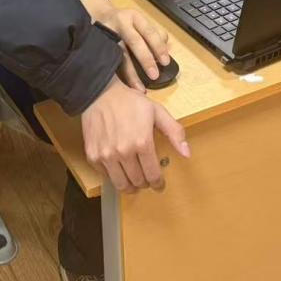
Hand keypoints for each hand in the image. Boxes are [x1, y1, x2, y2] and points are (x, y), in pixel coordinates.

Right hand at [81, 78, 190, 192]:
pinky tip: (119, 169)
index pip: (153, 175)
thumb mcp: (157, 112)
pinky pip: (106, 176)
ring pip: (121, 184)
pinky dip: (114, 177)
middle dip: (145, 183)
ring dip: (130, 186)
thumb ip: (174, 132)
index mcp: (142, 142)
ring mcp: (106, 155)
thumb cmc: (130, 102)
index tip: (159, 184)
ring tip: (134, 182)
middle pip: (138, 182)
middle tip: (146, 179)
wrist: (100, 94)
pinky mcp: (93, 156)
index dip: (158, 183)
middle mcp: (124, 152)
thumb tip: (187, 153)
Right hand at [95, 5, 170, 88]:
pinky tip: (123, 86)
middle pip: (134, 41)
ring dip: (130, 73)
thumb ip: (153, 34)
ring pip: (119, 54)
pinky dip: (117, 74)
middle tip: (154, 76)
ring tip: (138, 87)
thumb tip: (166, 50)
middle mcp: (120, 23)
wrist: (98, 16)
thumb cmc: (124, 23)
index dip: (158, 47)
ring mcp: (107, 33)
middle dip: (145, 60)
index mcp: (134, 17)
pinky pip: (109, 61)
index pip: (149, 32)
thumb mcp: (139, 22)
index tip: (165, 62)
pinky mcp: (98, 44)